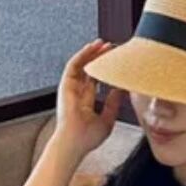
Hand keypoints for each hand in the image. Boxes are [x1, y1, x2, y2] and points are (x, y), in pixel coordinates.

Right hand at [53, 38, 125, 161]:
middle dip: (99, 58)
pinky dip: (82, 54)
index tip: (115, 63)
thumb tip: (120, 90)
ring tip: (102, 43)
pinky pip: (73, 65)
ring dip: (91, 53)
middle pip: (88, 71)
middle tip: (111, 48)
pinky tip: (91, 47)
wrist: (74, 142)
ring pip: (81, 65)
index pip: (95, 81)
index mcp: (85, 103)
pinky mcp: (65, 85)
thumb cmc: (87, 139)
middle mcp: (77, 94)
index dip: (104, 71)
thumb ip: (114, 105)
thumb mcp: (108, 121)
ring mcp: (70, 89)